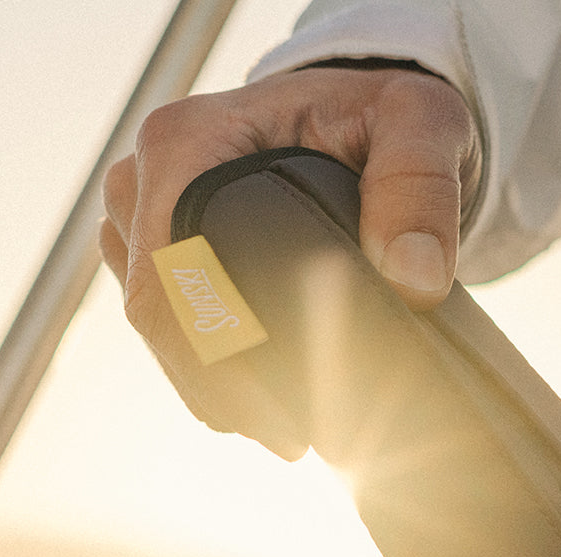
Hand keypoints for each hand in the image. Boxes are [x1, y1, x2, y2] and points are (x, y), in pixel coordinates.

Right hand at [100, 65, 478, 457]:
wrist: (351, 112)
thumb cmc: (379, 114)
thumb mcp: (420, 124)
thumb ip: (420, 186)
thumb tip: (414, 277)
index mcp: (187, 141)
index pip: (172, 273)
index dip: (216, 357)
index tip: (283, 413)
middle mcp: (144, 177)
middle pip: (157, 311)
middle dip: (218, 389)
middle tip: (293, 441)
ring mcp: (141, 215)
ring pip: (156, 326)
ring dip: (210, 388)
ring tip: (285, 433)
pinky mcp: (153, 247)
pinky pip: (164, 322)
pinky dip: (206, 370)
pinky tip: (259, 409)